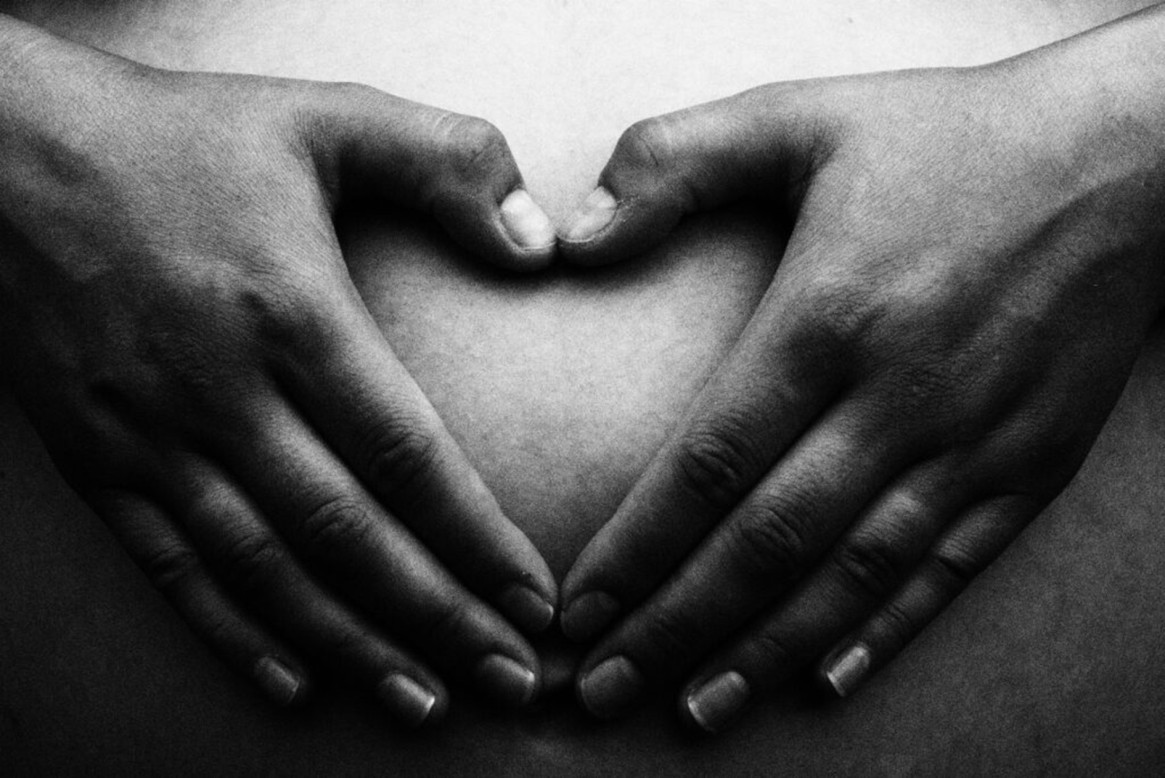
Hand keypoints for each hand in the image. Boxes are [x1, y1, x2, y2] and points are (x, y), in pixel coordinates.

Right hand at [0, 17, 558, 725]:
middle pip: (347, 534)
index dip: (477, 537)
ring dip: (352, 646)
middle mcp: (222, 391)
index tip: (536, 598)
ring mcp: (152, 436)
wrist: (4, 151)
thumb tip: (539, 245)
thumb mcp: (326, 115)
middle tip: (510, 678)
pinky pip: (170, 567)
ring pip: (264, 569)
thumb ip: (448, 162)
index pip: (406, 454)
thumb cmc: (177, 138)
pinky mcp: (98, 459)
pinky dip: (232, 632)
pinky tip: (292, 680)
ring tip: (424, 701)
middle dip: (437, 617)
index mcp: (292, 313)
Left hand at [557, 9, 1164, 730]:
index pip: (707, 465)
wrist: (1130, 157)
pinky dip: (885, 633)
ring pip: (850, 577)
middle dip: (672, 628)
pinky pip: (949, 570)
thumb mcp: (802, 116)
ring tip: (692, 709)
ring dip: (763, 652)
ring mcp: (972, 443)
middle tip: (597, 690)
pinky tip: (825, 680)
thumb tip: (572, 234)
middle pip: (765, 543)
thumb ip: (674, 162)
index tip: (574, 612)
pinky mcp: (1029, 465)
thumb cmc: (953, 137)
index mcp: (829, 319)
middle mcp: (899, 398)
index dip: (635, 550)